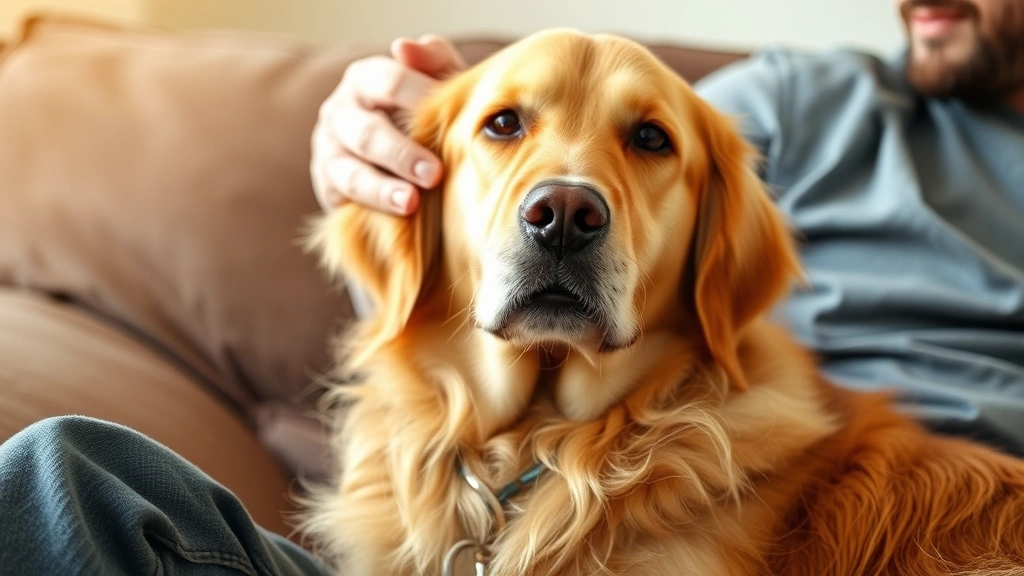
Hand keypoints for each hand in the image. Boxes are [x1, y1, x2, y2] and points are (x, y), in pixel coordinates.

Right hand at [311, 35, 465, 214]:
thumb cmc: (420, 115)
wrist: (393, 159)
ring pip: (351, 172)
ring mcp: (329, 152)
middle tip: (434, 174)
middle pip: (368, 133)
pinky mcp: (327, 187)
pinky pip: (345, 200)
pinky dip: (371, 209)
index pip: (388, 81)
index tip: (446, 116)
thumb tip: (407, 46)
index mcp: (365, 79)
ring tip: (411, 203)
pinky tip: (396, 219)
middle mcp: (340, 112)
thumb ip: (433, 62)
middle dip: (402, 154)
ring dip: (382, 189)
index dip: (418, 97)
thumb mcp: (433, 85)